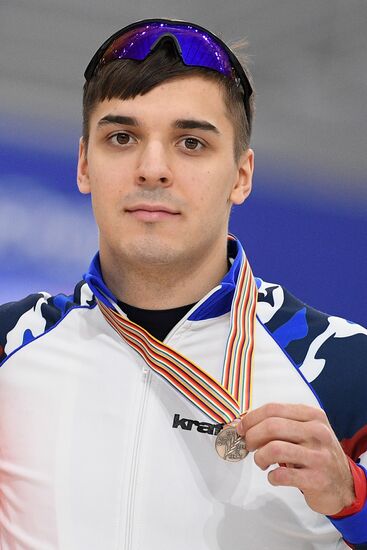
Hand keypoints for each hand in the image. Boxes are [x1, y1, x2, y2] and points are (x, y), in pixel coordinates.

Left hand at [236, 403, 354, 514]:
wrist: (344, 484)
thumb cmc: (317, 454)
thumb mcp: (306, 431)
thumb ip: (280, 424)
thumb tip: (244, 424)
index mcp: (312, 415)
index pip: (273, 409)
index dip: (251, 418)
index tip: (240, 428)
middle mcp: (317, 432)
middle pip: (271, 426)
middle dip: (251, 436)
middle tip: (248, 446)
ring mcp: (318, 456)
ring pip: (274, 449)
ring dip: (259, 457)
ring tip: (261, 462)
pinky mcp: (316, 479)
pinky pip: (282, 475)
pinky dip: (271, 477)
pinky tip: (274, 477)